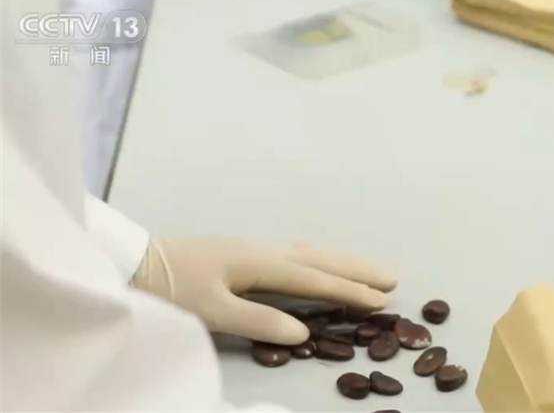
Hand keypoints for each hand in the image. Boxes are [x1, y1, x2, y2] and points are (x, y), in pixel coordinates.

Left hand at [130, 237, 396, 344]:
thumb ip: (259, 321)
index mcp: (261, 262)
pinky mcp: (244, 253)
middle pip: (321, 258)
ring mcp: (255, 249)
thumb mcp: (212, 310)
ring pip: (310, 253)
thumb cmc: (171, 287)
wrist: (133, 260)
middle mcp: (264, 251)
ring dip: (342, 261)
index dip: (350, 291)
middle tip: (392, 279)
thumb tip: (305, 332)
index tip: (382, 300)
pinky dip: (321, 260)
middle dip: (357, 269)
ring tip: (369, 271)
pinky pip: (298, 254)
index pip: (315, 279)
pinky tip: (320, 265)